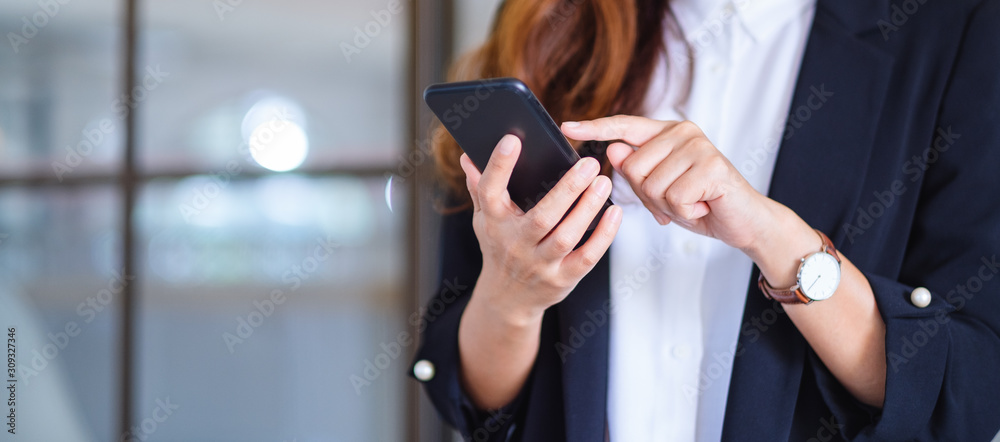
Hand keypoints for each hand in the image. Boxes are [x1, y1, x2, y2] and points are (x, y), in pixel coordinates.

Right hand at [461, 134, 622, 324]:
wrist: (508, 299)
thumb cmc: (499, 249)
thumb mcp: (485, 220)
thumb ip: (479, 187)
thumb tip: (468, 156)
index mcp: (493, 222)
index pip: (490, 191)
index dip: (499, 165)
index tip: (512, 139)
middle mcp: (515, 243)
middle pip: (542, 216)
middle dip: (567, 189)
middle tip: (588, 163)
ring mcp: (539, 264)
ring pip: (566, 236)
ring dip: (587, 208)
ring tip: (603, 182)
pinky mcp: (562, 278)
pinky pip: (586, 257)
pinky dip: (603, 236)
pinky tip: (615, 213)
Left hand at [561, 116, 778, 250]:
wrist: (742, 222)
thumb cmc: (699, 204)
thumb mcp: (660, 189)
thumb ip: (637, 170)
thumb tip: (615, 149)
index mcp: (666, 134)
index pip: (624, 126)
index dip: (595, 128)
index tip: (566, 127)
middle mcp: (682, 132)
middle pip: (633, 168)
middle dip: (649, 196)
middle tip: (676, 201)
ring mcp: (699, 146)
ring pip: (652, 186)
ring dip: (668, 206)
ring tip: (692, 202)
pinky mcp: (712, 166)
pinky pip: (674, 198)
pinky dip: (685, 213)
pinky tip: (702, 206)